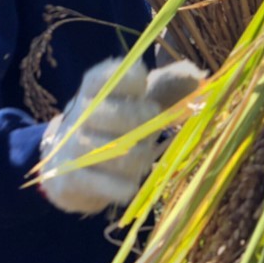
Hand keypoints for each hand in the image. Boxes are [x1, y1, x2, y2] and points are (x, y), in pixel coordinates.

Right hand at [38, 58, 203, 214]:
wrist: (67, 166)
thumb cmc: (113, 128)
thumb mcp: (136, 103)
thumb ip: (166, 87)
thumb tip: (196, 76)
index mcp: (94, 89)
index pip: (106, 76)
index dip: (130, 80)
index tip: (145, 88)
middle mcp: (78, 114)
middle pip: (112, 113)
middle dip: (139, 121)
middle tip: (153, 128)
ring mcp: (70, 146)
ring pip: (109, 150)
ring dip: (136, 158)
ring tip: (144, 160)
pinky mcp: (69, 177)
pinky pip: (99, 182)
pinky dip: (119, 186)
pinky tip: (129, 187)